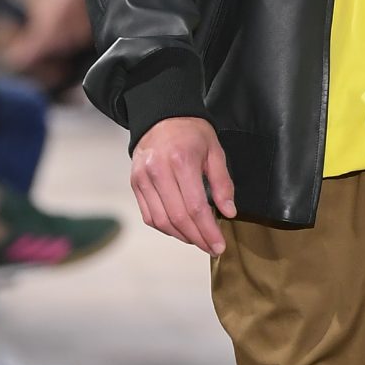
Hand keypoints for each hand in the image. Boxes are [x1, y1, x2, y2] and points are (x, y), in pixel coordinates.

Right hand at [131, 116, 236, 254]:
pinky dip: (165, 228)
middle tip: (211, 248)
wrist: (161, 116)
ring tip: (198, 240)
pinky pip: (149, 215)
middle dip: (198, 238)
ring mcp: (143, 178)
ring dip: (181, 236)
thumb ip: (222, 183)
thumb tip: (228, 212)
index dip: (208, 231)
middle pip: (178, 217)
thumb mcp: (215, 151)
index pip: (196, 207)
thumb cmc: (191, 132)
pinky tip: (180, 230)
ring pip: (161, 221)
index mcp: (181, 161)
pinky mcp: (135, 183)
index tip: (219, 245)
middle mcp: (158, 171)